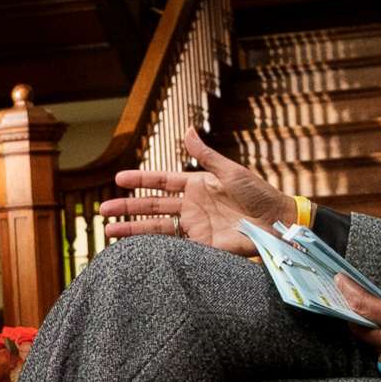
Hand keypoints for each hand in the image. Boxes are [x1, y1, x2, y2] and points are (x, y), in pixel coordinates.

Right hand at [95, 127, 292, 257]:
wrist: (277, 222)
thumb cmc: (259, 193)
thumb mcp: (230, 171)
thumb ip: (206, 155)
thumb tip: (187, 130)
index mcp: (197, 186)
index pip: (161, 182)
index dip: (140, 181)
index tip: (117, 180)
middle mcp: (191, 207)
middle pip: (152, 207)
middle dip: (127, 209)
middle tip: (103, 210)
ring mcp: (195, 228)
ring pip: (157, 229)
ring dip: (133, 231)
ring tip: (108, 233)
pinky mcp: (202, 247)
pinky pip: (174, 247)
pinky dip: (154, 249)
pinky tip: (136, 251)